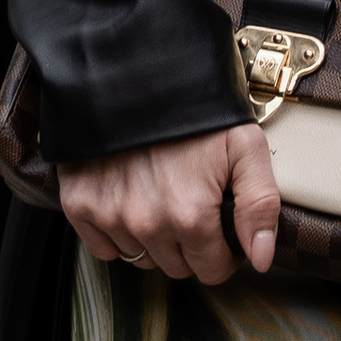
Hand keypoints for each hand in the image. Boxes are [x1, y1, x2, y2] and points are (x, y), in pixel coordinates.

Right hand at [58, 124, 278, 284]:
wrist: (135, 69)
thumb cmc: (193, 106)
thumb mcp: (243, 144)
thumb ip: (259, 204)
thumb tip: (261, 258)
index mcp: (190, 215)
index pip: (212, 270)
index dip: (224, 251)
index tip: (222, 225)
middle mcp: (146, 223)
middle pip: (177, 267)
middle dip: (191, 245)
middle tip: (193, 203)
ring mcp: (109, 215)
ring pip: (141, 258)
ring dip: (155, 238)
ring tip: (162, 194)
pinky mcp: (79, 203)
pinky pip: (103, 247)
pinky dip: (118, 232)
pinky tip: (131, 198)